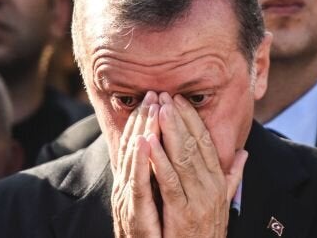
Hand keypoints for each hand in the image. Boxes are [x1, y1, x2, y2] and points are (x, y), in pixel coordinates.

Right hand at [112, 92, 161, 237]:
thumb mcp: (166, 204)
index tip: (161, 98)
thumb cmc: (159, 235)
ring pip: (133, 158)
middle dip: (144, 118)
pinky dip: (139, 160)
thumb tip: (188, 161)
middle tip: (153, 92)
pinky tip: (144, 140)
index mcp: (138, 183)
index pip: (143, 146)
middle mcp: (129, 187)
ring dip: (140, 130)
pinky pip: (136, 183)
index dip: (150, 121)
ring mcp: (128, 198)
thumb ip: (173, 180)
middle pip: (135, 146)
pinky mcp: (132, 211)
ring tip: (150, 108)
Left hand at [148, 93, 247, 237]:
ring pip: (183, 158)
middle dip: (178, 117)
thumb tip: (243, 153)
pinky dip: (159, 160)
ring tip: (157, 110)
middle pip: (194, 144)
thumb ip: (232, 176)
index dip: (192, 119)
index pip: (206, 142)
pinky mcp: (184, 213)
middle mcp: (213, 186)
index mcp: (219, 181)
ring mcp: (200, 199)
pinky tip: (148, 142)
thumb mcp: (223, 201)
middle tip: (164, 95)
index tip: (179, 100)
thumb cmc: (208, 231)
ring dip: (169, 131)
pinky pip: (170, 182)